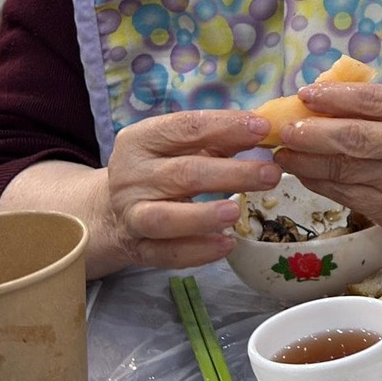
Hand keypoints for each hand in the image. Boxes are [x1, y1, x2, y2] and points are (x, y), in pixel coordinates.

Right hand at [99, 110, 280, 269]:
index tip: (263, 129)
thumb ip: (218, 139)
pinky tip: (226, 245)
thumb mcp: (179, 146)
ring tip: (237, 212)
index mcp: (140, 140)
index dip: (225, 126)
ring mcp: (131, 215)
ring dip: (203, 216)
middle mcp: (130, 176)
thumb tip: (265, 132)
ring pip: (165, 218)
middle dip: (230, 174)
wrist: (111, 212)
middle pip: (182, 174)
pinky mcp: (137, 248)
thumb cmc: (160, 169)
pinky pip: (165, 254)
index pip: (185, 128)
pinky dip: (196, 251)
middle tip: (270, 174)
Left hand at [274, 80, 381, 236]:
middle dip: (311, 133)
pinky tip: (304, 171)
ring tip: (283, 150)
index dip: (334, 98)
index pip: (375, 103)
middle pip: (356, 141)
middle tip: (284, 128)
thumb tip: (322, 96)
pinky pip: (347, 196)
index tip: (304, 93)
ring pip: (344, 172)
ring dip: (306, 161)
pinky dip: (320, 181)